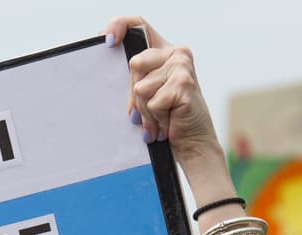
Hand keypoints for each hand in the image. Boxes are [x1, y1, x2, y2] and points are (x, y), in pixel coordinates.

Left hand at [103, 17, 221, 168]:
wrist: (193, 143)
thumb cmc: (169, 120)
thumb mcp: (149, 94)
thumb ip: (137, 79)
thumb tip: (110, 74)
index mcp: (164, 51)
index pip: (139, 25)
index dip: (120, 25)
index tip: (108, 41)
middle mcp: (176, 53)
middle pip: (135, 64)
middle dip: (134, 96)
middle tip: (144, 116)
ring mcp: (182, 66)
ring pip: (141, 88)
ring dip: (146, 112)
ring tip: (159, 122)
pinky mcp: (184, 83)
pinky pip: (153, 102)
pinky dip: (157, 119)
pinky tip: (168, 125)